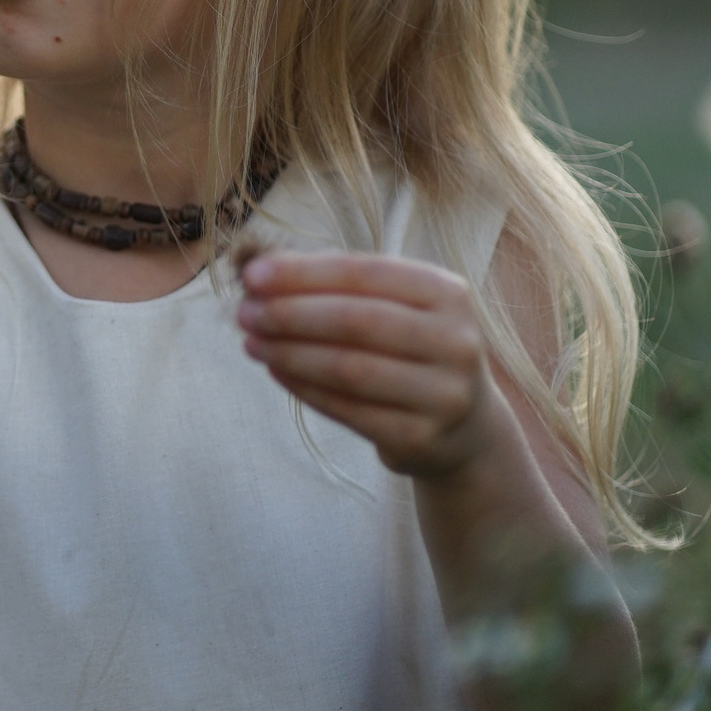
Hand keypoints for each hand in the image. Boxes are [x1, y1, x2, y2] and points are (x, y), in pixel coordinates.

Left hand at [236, 251, 508, 480]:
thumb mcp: (394, 308)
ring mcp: (443, 394)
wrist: (465, 428)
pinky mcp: (420, 437)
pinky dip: (304, 387)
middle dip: (290, 314)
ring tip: (251, 342)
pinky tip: (276, 370)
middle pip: (355, 320)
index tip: (252, 275)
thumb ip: (338, 287)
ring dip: (289, 353)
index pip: (366, 273)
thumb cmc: (411, 350)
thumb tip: (261, 275)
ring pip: (349, 368)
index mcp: (448, 294)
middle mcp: (455, 342)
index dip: (304, 273)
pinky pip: (348, 409)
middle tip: (245, 312)